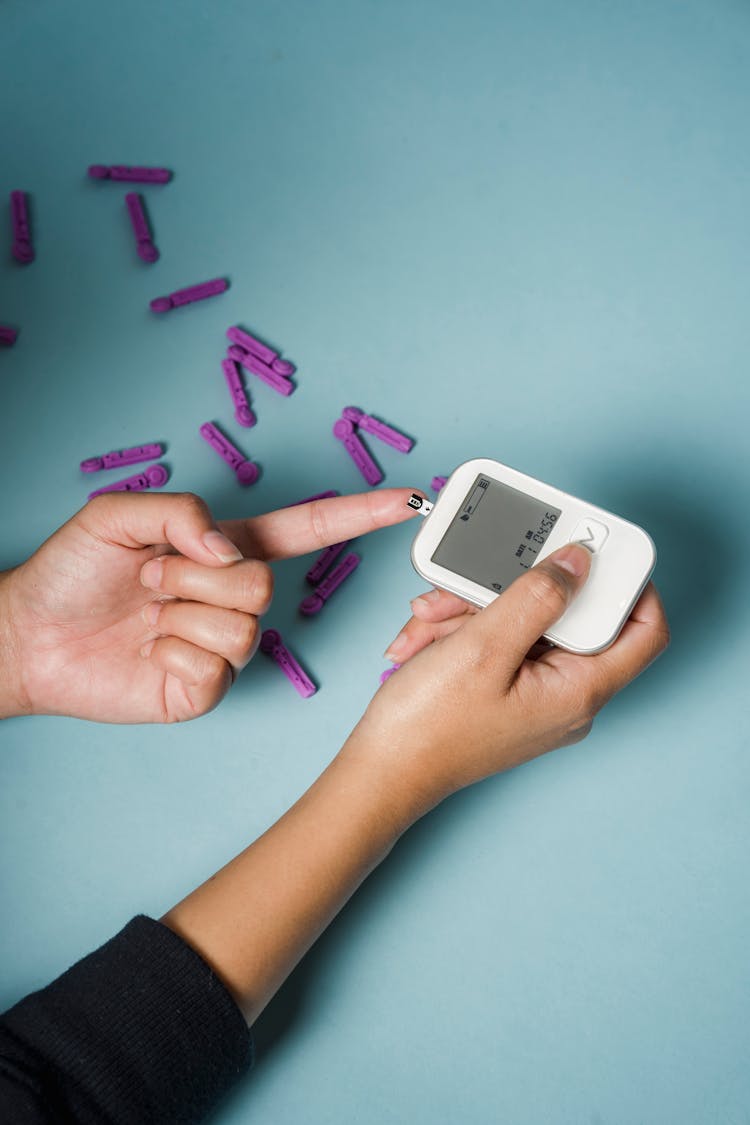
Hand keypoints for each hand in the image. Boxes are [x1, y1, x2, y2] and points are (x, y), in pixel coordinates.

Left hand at [0, 488, 419, 723]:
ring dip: (179, 613)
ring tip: (148, 612)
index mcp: (225, 549)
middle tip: (151, 579)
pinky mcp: (206, 688)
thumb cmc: (71, 572)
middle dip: (195, 577)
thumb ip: (184, 513)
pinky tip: (148, 651)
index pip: (306, 529)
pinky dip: (170, 653)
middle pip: (263, 585)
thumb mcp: (118, 514)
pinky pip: (214, 667)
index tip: (406, 499)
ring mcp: (222, 645)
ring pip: (242, 628)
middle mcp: (232, 596)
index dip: (357, 513)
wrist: (30, 637)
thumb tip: (230, 550)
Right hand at [345, 543, 669, 822]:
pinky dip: (465, 629)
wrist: (381, 771)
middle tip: (470, 585)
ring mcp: (536, 695)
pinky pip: (501, 641)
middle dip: (514, 591)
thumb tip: (578, 562)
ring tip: (431, 620)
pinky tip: (427, 637)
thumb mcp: (483, 647)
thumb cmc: (428, 727)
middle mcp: (566, 696)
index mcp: (579, 691)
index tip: (598, 549)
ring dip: (474, 609)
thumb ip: (537, 598)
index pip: (645, 630)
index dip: (631, 583)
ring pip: (525, 624)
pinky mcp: (507, 691)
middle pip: (568, 617)